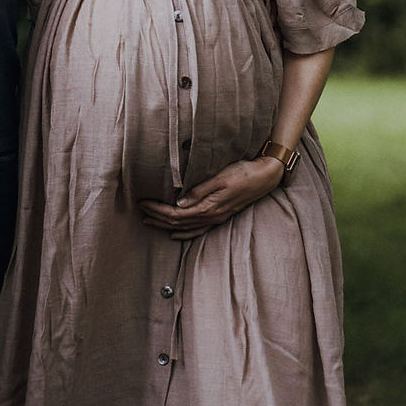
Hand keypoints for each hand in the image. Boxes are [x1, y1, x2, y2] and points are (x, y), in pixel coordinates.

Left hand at [138, 156, 284, 238]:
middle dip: (157, 217)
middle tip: (139, 210)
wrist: (266, 176)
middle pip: (178, 222)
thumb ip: (200, 191)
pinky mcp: (220, 216)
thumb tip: (179, 203)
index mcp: (209, 208)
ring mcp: (216, 219)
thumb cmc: (243, 172)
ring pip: (185, 227)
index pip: (176, 213)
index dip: (157, 210)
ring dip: (166, 225)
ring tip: (149, 221)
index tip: (142, 202)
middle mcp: (211, 217)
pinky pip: (197, 230)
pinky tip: (175, 233)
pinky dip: (183, 232)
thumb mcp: (220, 177)